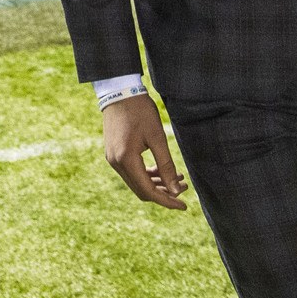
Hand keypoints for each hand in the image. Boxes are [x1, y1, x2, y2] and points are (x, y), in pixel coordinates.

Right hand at [102, 94, 187, 209]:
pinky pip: (131, 172)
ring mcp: (112, 158)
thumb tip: (177, 191)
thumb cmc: (140, 112)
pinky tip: (161, 170)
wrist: (119, 92)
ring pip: (136, 182)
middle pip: (141, 190)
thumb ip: (166, 166)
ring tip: (177, 179)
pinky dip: (146, 175)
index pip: (148, 191)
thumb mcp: (157, 138)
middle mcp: (116, 163)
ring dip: (156, 184)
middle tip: (183, 188)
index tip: (184, 205)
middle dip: (163, 193)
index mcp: (126, 159)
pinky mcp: (113, 153)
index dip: (167, 201)